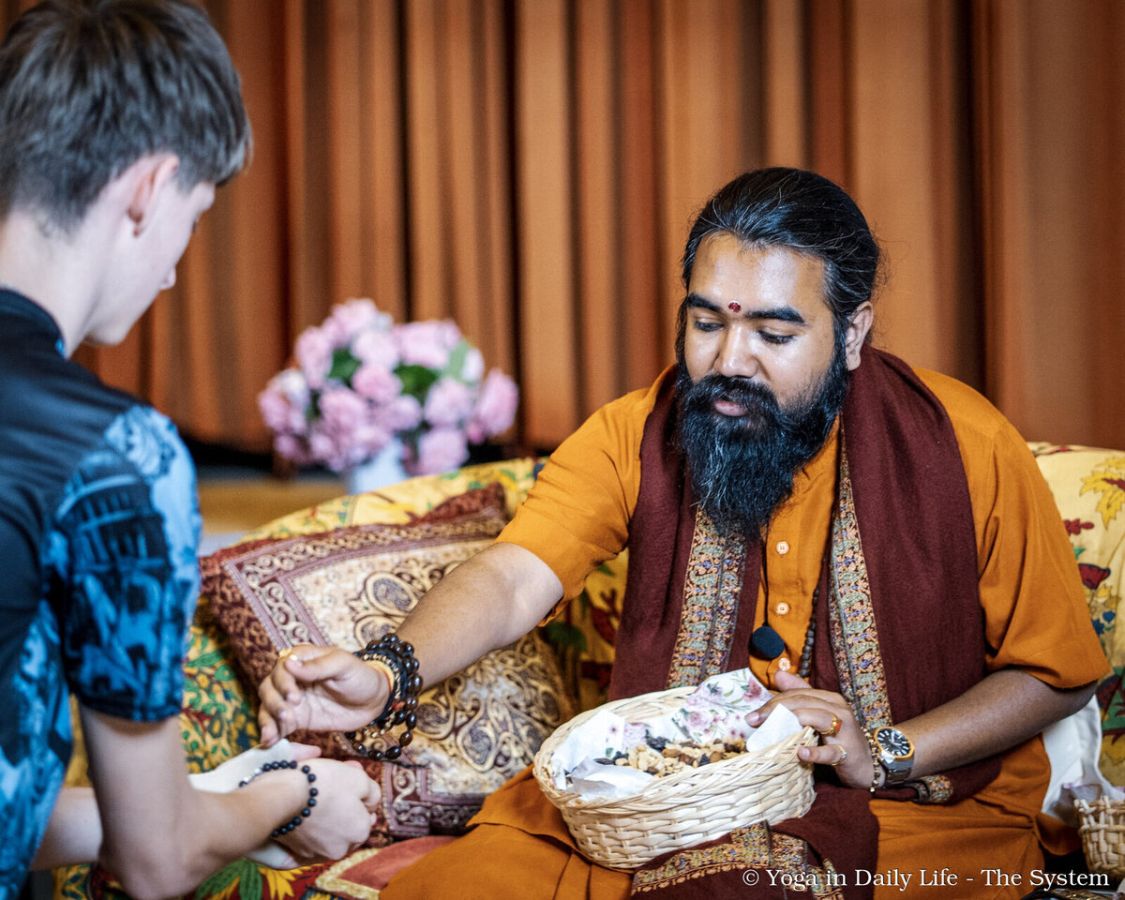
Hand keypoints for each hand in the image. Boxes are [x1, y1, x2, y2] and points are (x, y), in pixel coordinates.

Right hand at [258, 645, 389, 746]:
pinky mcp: (296, 719)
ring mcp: (292, 700)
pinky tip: (270, 742)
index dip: (283, 682)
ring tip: (272, 734)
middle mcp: (292, 678)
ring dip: (267, 719)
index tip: (294, 697)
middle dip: (274, 702)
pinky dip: (271, 733)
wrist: (373, 702)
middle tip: (287, 715)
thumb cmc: (360, 676)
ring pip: (268, 706)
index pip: (281, 668)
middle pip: (269, 687)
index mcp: (302, 659)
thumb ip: (317, 666)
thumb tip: (288, 664)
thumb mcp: (343, 665)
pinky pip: (277, 725)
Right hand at [273, 759, 380, 860]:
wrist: (282, 796)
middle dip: (344, 809)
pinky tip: (303, 810)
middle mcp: (341, 849)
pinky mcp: (296, 852)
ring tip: (316, 797)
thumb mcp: (358, 778)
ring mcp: (317, 853)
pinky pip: (310, 837)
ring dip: (326, 818)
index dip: (358, 798)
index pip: (366, 815)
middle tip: (333, 788)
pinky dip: (309, 826)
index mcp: (360, 832)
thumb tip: (371, 801)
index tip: (347, 784)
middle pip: (347, 825)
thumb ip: (372, 792)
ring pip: (328, 832)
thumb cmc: (324, 783)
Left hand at [747, 671, 873, 788]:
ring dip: (793, 721)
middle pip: (804, 702)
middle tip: (754, 721)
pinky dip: (815, 752)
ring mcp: (845, 730)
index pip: (797, 694)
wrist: (869, 764)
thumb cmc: (840, 738)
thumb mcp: (819, 714)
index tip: (752, 716)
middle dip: (776, 709)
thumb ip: (800, 694)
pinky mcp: (848, 752)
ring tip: (771, 729)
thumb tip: (778, 674)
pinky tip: (801, 753)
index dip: (773, 702)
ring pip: (818, 718)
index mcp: (829, 699)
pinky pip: (831, 751)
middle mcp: (838, 709)